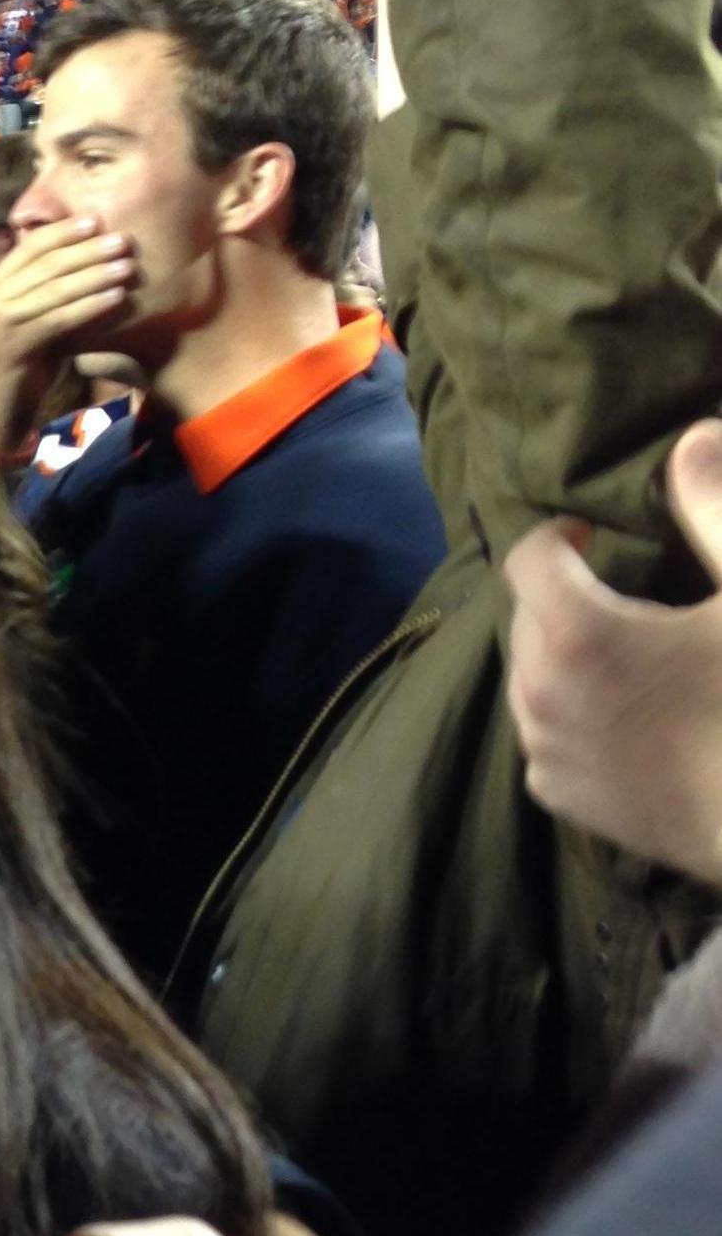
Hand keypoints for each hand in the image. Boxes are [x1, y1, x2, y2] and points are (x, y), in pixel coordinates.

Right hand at [0, 216, 134, 459]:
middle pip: (45, 264)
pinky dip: (89, 306)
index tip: (98, 220)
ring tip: (127, 267)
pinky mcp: (13, 346)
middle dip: (87, 250)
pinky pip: (58, 319)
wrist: (4, 406)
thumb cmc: (30, 358)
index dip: (64, 231)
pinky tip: (116, 298)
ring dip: (94, 276)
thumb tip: (93, 254)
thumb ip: (52, 288)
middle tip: (123, 241)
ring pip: (53, 290)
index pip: (31, 246)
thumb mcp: (40, 316)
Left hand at [505, 419, 721, 884]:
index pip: (531, 556)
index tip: (592, 535)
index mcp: (574, 632)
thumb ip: (715, 510)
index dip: (561, 537)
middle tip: (628, 599)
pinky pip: (550, 734)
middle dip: (568, 598)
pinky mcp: (561, 798)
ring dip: (570, 658)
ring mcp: (544, 749)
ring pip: (536, 677)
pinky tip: (631, 718)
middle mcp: (537, 690)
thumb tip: (691, 437)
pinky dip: (577, 715)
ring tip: (631, 658)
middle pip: (532, 618)